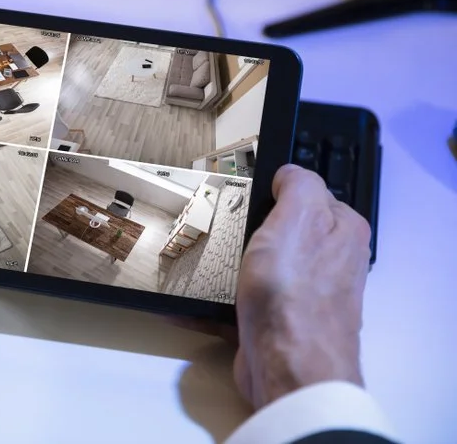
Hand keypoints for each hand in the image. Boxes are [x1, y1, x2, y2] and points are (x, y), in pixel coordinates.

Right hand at [234, 164, 370, 409]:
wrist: (288, 367)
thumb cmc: (295, 296)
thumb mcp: (298, 217)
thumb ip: (298, 184)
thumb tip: (289, 173)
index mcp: (342, 231)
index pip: (310, 193)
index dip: (278, 189)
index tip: (252, 191)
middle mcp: (330, 262)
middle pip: (283, 230)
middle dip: (251, 229)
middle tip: (228, 226)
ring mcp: (304, 294)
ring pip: (261, 266)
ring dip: (231, 264)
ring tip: (210, 259)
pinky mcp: (278, 322)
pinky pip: (242, 301)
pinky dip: (218, 300)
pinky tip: (197, 300)